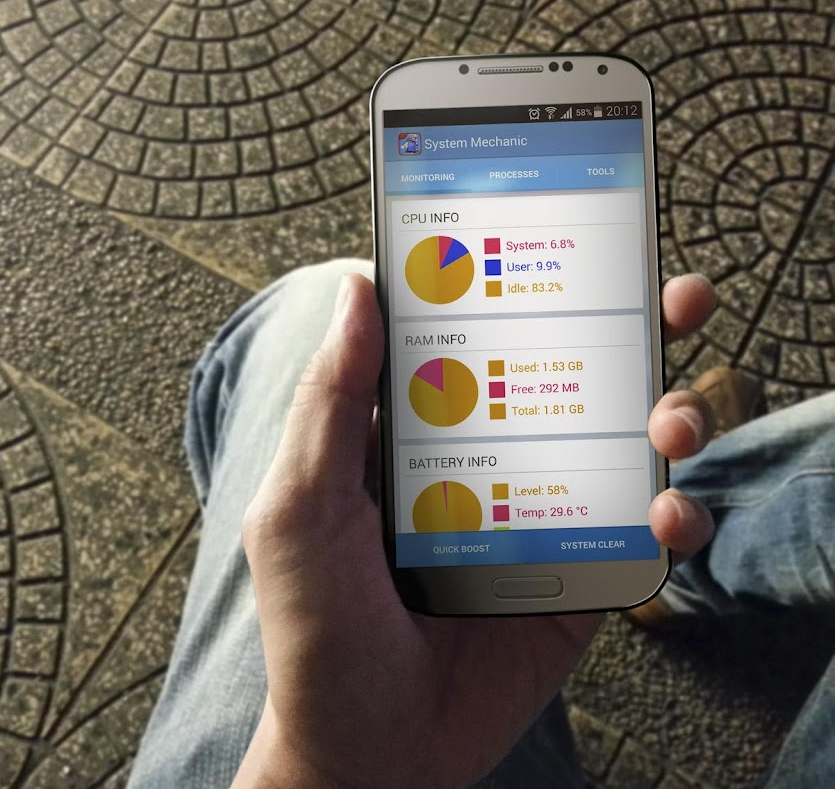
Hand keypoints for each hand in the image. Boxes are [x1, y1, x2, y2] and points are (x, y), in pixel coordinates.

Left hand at [234, 273, 716, 788]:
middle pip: (563, 376)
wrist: (367, 751)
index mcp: (414, 433)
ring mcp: (535, 517)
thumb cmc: (316, 632)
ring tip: (670, 417)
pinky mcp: (575, 579)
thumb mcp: (301, 511)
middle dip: (627, 330)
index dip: (517, 283)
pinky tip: (660, 514)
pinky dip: (668, 520)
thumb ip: (331, 405)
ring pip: (617, 443)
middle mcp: (483, 462)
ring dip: (665, 412)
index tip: (563, 234)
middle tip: (670, 297)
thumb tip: (360, 290)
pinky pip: (639, 536)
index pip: (474, 337)